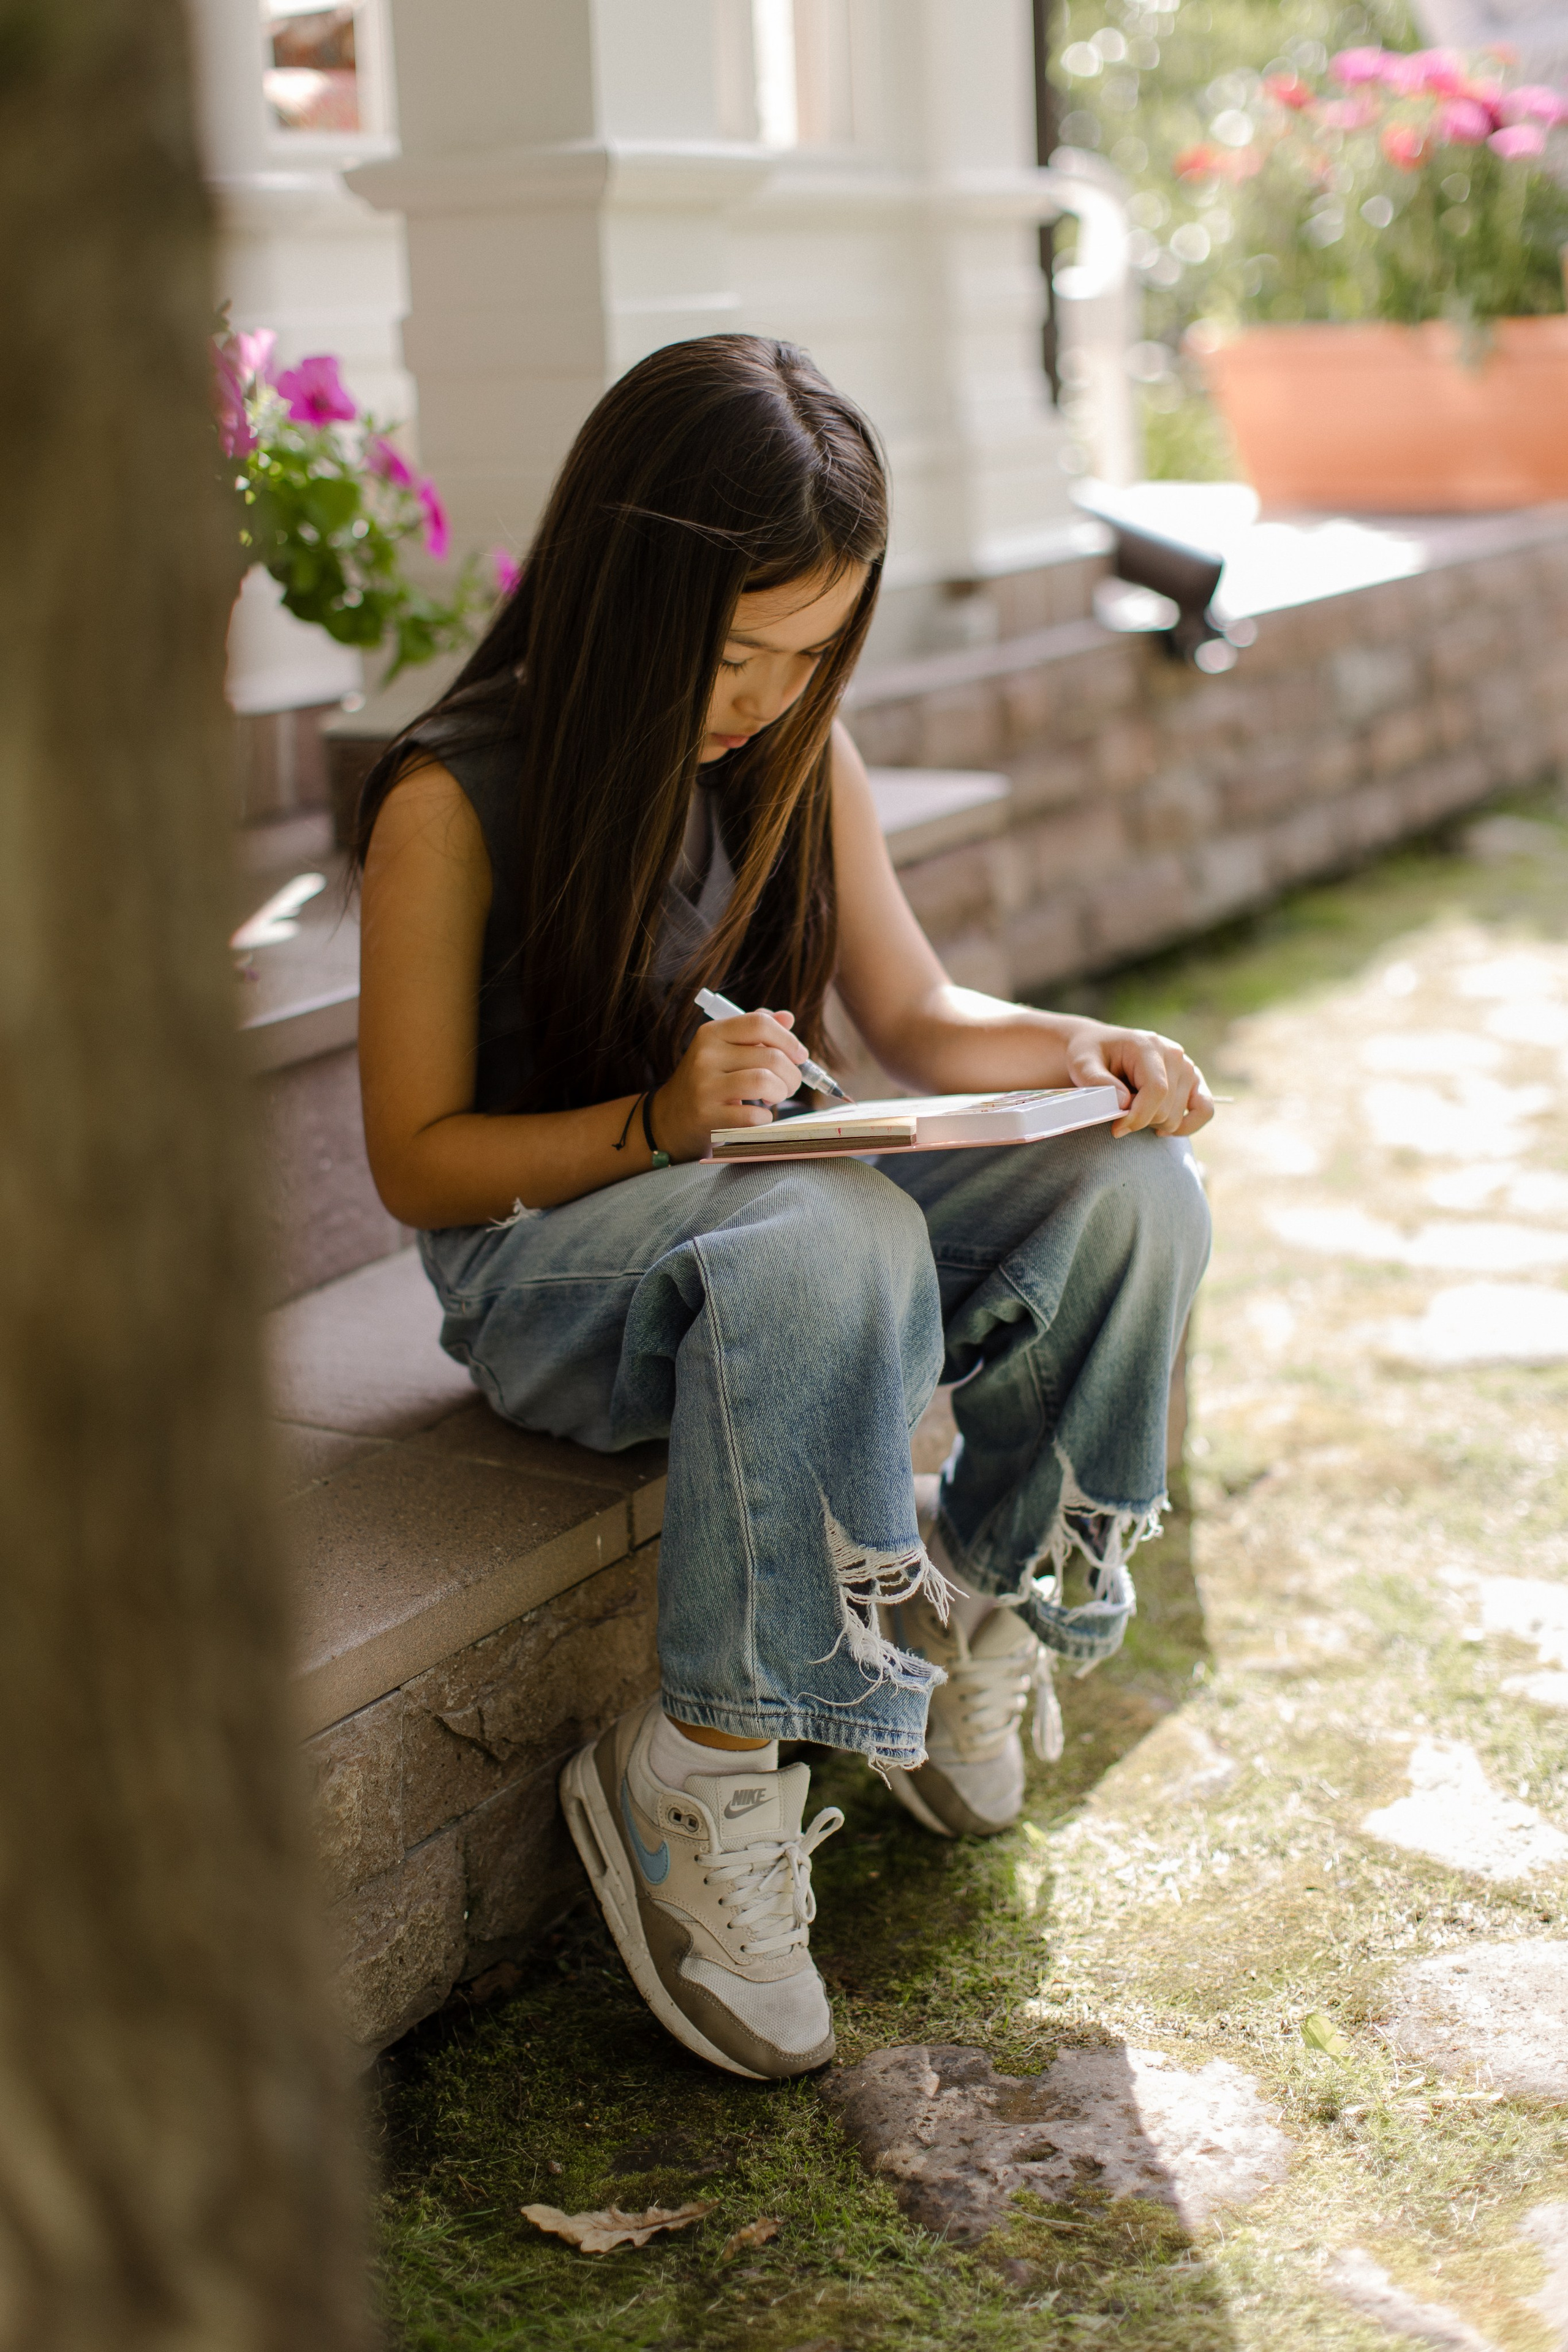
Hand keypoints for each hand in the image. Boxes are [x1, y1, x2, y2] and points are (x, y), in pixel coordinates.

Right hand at [650, 1008, 807, 1161]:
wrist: (671, 1117)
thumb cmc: (707, 1080)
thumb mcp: (724, 1049)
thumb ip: (755, 1031)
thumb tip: (787, 1018)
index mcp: (712, 1033)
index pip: (760, 1024)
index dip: (789, 1039)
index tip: (800, 1055)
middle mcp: (705, 1056)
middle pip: (770, 1057)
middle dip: (792, 1074)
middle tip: (790, 1085)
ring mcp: (704, 1086)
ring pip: (764, 1082)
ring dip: (780, 1093)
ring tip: (775, 1097)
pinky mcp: (707, 1116)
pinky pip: (753, 1116)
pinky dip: (765, 1118)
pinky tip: (759, 1116)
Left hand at [1061, 1017, 1213, 1138]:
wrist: (1100, 1047)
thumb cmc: (1090, 1055)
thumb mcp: (1082, 1064)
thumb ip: (1098, 1082)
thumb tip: (1125, 1102)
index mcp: (1149, 1046)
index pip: (1156, 1091)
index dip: (1138, 1116)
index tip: (1116, 1128)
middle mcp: (1175, 1055)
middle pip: (1166, 1109)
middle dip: (1139, 1121)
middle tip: (1118, 1115)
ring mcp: (1187, 1068)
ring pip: (1177, 1117)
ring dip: (1152, 1123)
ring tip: (1133, 1110)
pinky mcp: (1194, 1081)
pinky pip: (1205, 1110)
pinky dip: (1186, 1126)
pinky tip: (1161, 1131)